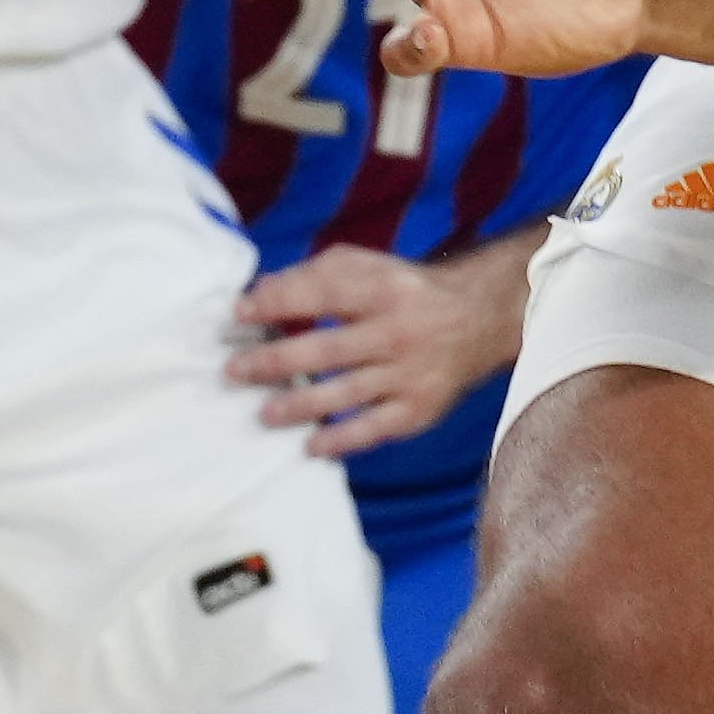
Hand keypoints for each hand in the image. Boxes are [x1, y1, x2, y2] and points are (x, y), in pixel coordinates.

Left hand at [226, 237, 531, 456]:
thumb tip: (259, 295)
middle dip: (277, 361)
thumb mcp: (368, 267)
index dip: (279, 302)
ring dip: (301, 404)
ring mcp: (410, 373)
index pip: (324, 293)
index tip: (240, 313)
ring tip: (264, 413)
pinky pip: (376, 429)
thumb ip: (316, 275)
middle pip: (330, 349)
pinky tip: (311, 446)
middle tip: (235, 371)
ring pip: (349, 393)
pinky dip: (343, 440)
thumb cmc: (402, 292)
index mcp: (383, 289)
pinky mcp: (419, 408)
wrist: (477, 319)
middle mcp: (398, 331)